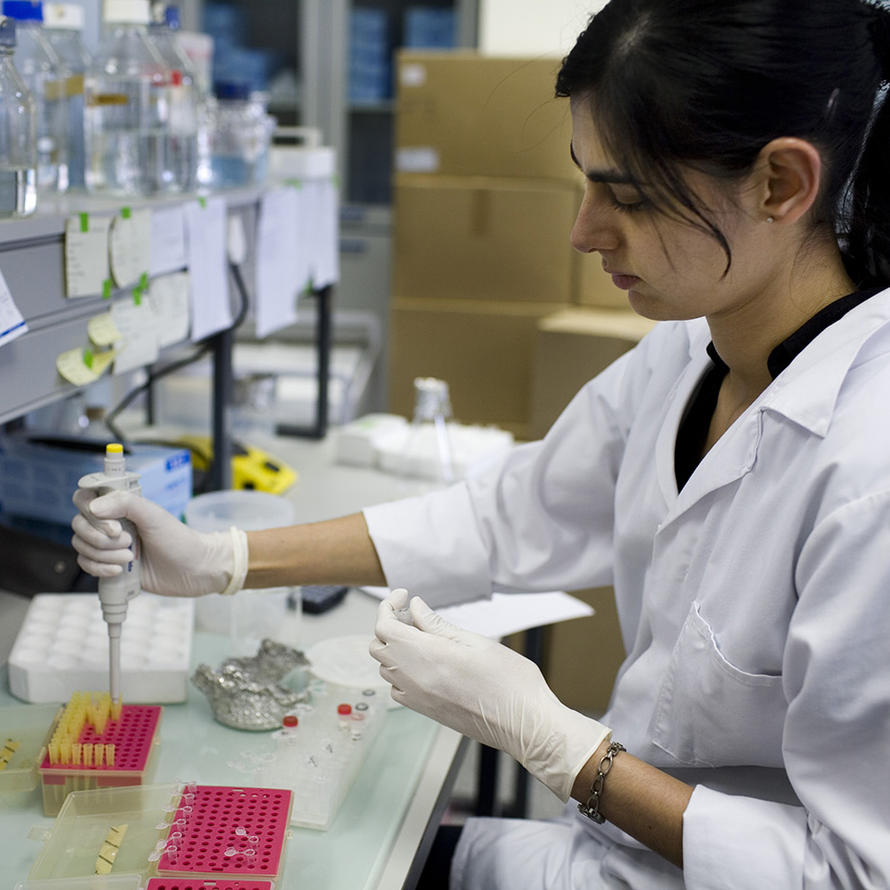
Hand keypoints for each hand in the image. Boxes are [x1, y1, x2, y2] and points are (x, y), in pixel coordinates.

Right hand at [71, 488, 246, 597]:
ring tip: (131, 558)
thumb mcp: (154, 516)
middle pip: (78, 524)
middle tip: (129, 542)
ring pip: (81, 546)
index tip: (115, 525)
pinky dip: (99, 569)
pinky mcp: (109, 566)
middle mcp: (110, 523)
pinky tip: (119, 571)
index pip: (85, 498)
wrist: (193, 571)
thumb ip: (125, 504)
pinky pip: (86, 565)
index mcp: (120, 506)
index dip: (89, 511)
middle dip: (100, 538)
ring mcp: (108, 545)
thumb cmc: (179, 540)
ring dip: (104, 555)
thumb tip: (93, 506)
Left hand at [370, 588, 610, 800]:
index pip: (384, 626)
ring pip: (386, 666)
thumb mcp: (475, 642)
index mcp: (426, 656)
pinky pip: (397, 687)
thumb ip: (438, 625)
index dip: (388, 606)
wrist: (523, 724)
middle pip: (378, 646)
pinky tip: (426, 661)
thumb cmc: (509, 682)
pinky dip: (402, 669)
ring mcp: (417, 699)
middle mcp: (414, 679)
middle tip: (416, 614)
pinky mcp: (425, 711)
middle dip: (390, 625)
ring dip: (396, 647)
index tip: (404, 596)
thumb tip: (416, 608)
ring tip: (423, 635)